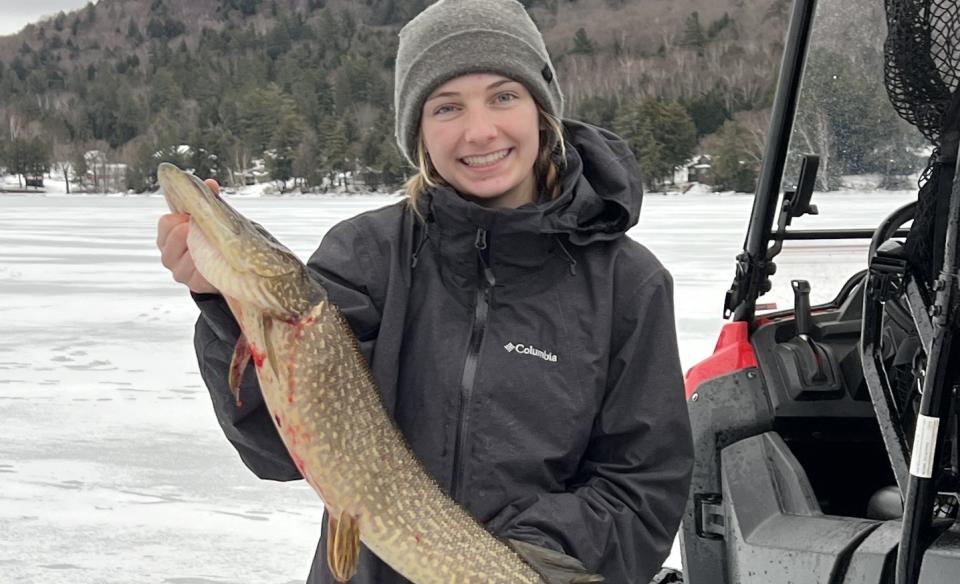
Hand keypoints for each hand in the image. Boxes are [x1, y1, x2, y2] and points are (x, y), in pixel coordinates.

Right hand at [157, 178, 221, 294]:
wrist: (228, 271)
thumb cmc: (216, 239)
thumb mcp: (212, 220)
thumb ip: (209, 201)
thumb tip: (210, 184)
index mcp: (168, 236)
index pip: (166, 222)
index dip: (182, 217)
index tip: (195, 215)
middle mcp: (169, 256)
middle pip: (174, 239)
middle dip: (192, 231)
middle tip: (205, 228)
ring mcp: (180, 272)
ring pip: (187, 257)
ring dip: (202, 249)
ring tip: (214, 245)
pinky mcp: (194, 285)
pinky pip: (200, 275)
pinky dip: (210, 267)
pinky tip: (218, 261)